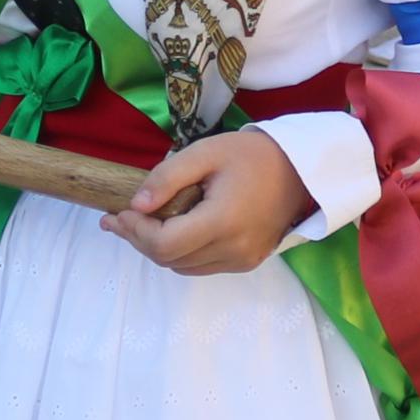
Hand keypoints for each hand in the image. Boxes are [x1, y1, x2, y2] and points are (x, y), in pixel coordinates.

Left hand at [103, 128, 314, 275]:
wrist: (300, 170)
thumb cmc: (251, 155)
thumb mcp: (205, 152)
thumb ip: (167, 177)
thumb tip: (135, 204)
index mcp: (223, 221)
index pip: (164, 244)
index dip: (135, 231)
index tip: (120, 211)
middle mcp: (233, 249)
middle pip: (169, 259)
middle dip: (139, 239)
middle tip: (119, 217)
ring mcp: (241, 260)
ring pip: (182, 266)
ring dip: (157, 248)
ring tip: (141, 223)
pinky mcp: (246, 263)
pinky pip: (201, 265)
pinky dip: (181, 252)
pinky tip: (173, 230)